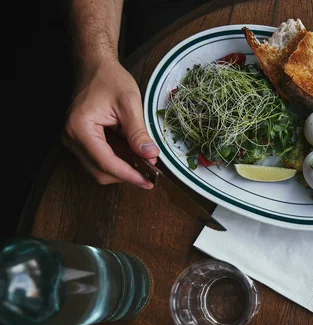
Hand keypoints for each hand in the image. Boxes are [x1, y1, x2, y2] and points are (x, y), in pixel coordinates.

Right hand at [64, 58, 159, 188]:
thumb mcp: (130, 103)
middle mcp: (71, 138)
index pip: (106, 163)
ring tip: (144, 162)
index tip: (149, 182)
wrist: (94, 66)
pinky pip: (99, 159)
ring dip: (122, 169)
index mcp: (81, 128)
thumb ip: (139, 132)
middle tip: (151, 173)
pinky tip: (133, 155)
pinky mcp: (80, 140)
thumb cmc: (109, 79)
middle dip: (127, 175)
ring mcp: (73, 140)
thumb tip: (150, 155)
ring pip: (99, 169)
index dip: (129, 175)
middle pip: (100, 171)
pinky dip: (117, 161)